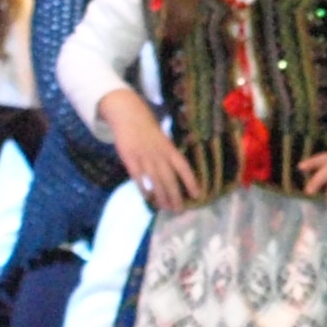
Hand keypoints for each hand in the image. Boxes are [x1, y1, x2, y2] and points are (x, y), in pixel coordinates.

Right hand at [101, 90, 199, 212]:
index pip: (183, 167)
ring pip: (155, 180)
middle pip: (169, 178)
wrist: (129, 115)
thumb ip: (168, 155)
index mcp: (169, 149)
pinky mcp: (130, 158)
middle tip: (179, 210)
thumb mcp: (163, 140)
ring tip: (165, 208)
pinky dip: (143, 188)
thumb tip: (178, 174)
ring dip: (161, 196)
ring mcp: (144, 157)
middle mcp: (159, 154)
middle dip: (175, 195)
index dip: (191, 181)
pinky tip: (147, 198)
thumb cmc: (148, 130)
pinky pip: (138, 177)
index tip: (198, 195)